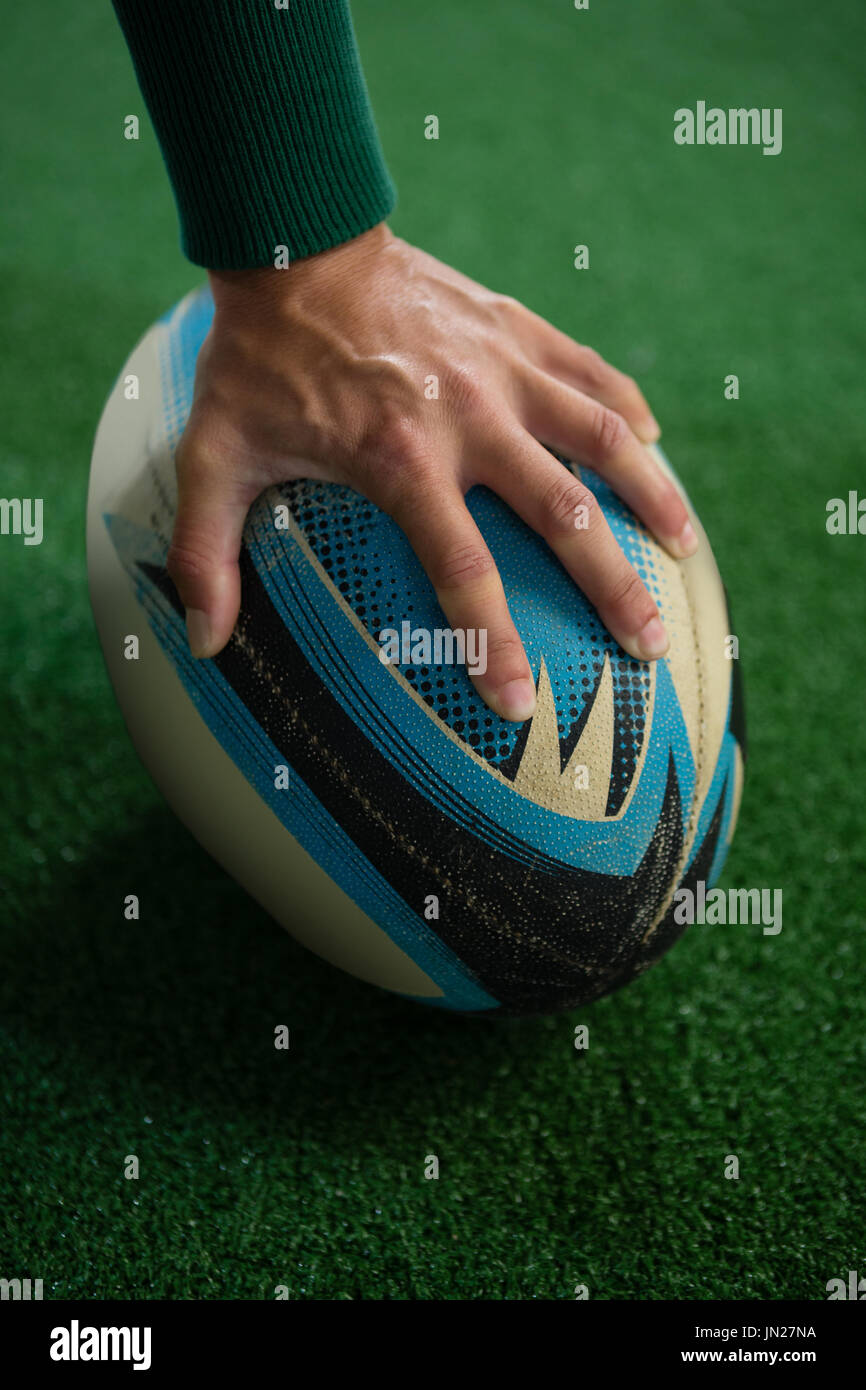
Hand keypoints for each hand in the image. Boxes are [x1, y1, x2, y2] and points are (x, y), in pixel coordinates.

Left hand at [169, 223, 696, 722]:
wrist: (298, 242)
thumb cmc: (258, 360)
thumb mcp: (215, 456)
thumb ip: (208, 551)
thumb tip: (201, 644)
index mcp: (403, 461)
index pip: (465, 572)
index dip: (495, 645)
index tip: (520, 703)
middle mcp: (470, 418)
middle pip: (563, 516)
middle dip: (612, 588)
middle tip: (646, 645)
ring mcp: (503, 369)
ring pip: (604, 438)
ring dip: (654, 496)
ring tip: (688, 550)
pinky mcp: (518, 328)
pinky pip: (592, 371)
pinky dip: (629, 408)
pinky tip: (656, 444)